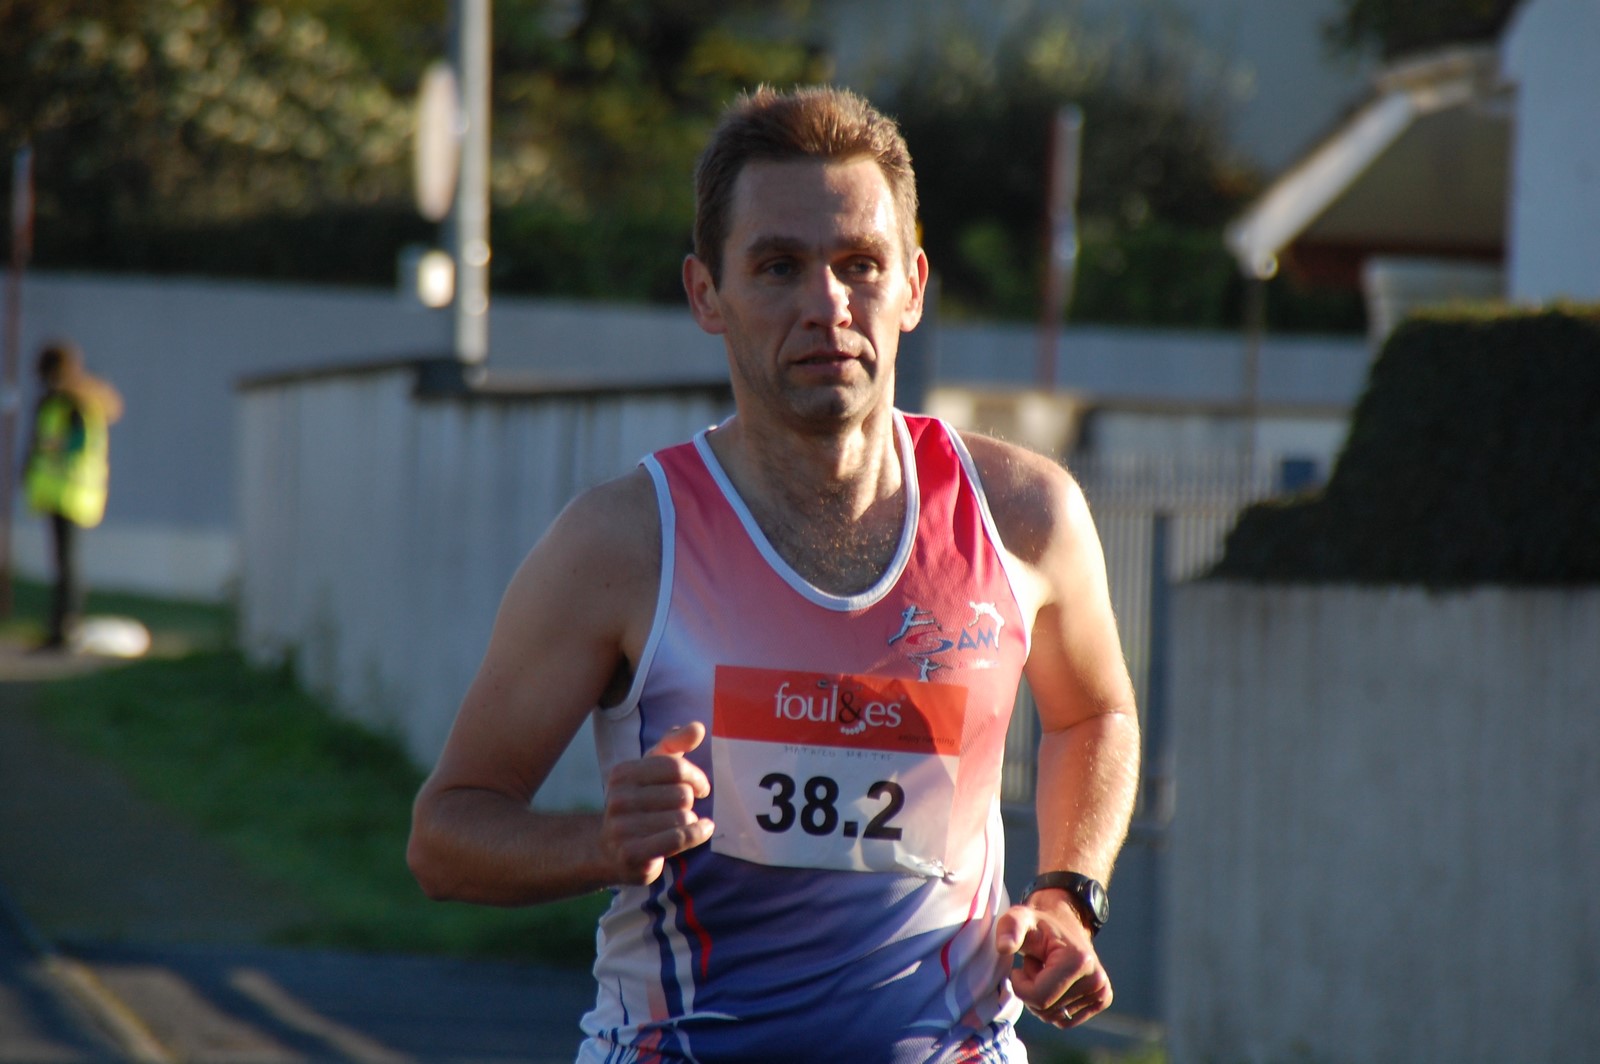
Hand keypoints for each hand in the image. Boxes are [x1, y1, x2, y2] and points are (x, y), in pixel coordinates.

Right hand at [599, 722, 713, 885]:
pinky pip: (679, 838)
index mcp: (622, 773)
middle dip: (689, 803)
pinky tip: (703, 830)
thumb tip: (698, 727)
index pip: (675, 767)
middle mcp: (618, 799)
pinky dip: (698, 833)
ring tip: (676, 825)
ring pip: (683, 817)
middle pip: (682, 794)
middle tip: (680, 810)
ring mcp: (622, 829)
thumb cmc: (640, 803)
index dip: (695, 777)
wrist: (610, 849)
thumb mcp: (653, 769)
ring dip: (689, 821)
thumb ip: (674, 744)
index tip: (700, 787)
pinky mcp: (632, 855)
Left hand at [995, 893, 1111, 1028]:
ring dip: (1041, 997)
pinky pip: (1065, 1020)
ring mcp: (1101, 992)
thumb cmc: (1037, 924)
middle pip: (1046, 1010)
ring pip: (1054, 1017)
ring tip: (1046, 970)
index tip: (1020, 967)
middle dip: (1031, 991)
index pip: (1039, 997)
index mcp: (1079, 961)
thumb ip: (1009, 929)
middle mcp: (1096, 980)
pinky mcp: (1102, 1000)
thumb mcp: (1019, 919)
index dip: (1021, 986)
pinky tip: (1055, 981)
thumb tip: (1003, 947)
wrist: (1064, 923)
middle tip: (1036, 965)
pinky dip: (1053, 1004)